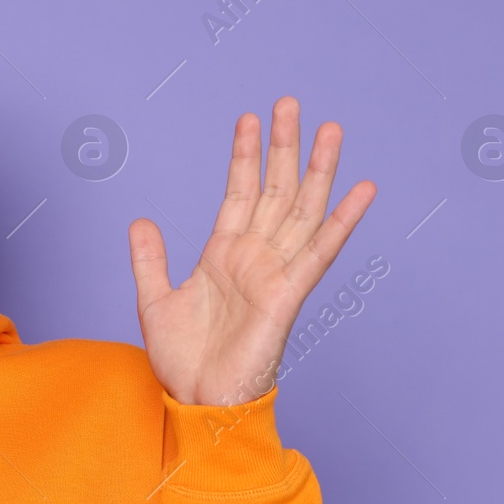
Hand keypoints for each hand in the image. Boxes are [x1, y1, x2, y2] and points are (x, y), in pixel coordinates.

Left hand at [128, 96, 375, 406]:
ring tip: (330, 128)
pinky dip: (342, 220)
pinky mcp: (288, 295)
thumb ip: (150, 259)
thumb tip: (140, 220)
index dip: (244, 156)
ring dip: (317, 170)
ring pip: (301, 210)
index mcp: (224, 255)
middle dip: (283, 147)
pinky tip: (362, 190)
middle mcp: (255, 258)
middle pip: (274, 190)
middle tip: (290, 102)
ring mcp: (275, 273)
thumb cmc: (182, 361)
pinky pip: (319, 252)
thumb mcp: (154, 301)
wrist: (196, 401)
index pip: (239, 192)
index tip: (250, 117)